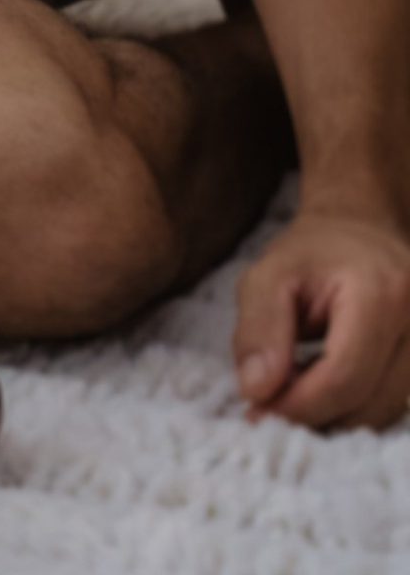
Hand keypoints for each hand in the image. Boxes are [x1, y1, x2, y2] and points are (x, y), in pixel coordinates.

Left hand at [234, 199, 409, 427]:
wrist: (361, 232)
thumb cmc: (314, 252)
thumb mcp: (270, 273)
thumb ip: (260, 328)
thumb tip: (257, 390)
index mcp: (383, 293)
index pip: (343, 376)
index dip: (298, 405)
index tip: (257, 412)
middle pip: (366, 404)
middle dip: (311, 414)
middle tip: (267, 407)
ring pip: (380, 414)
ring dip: (331, 415)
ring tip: (291, 390)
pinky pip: (388, 407)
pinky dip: (349, 408)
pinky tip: (319, 387)